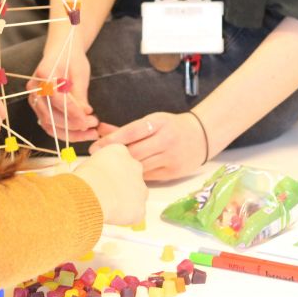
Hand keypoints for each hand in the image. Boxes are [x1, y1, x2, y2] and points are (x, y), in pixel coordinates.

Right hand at [26, 45, 98, 140]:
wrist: (61, 52)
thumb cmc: (71, 58)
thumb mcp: (80, 72)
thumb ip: (80, 94)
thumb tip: (85, 113)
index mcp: (44, 74)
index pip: (57, 99)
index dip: (73, 112)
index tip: (89, 119)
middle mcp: (34, 88)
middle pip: (50, 116)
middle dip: (73, 125)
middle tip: (93, 125)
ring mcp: (34, 99)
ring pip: (49, 125)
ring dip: (70, 133)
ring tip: (90, 132)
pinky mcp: (39, 108)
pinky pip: (49, 126)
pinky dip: (65, 132)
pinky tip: (81, 132)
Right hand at [72, 143, 147, 224]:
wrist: (92, 195)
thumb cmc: (83, 178)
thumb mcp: (82, 164)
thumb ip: (89, 167)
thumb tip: (72, 170)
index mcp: (120, 151)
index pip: (119, 158)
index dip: (109, 169)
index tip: (100, 177)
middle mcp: (135, 166)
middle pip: (130, 175)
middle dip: (121, 183)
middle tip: (105, 192)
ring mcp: (141, 188)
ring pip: (135, 194)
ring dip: (125, 199)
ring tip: (107, 206)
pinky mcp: (140, 208)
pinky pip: (135, 213)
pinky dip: (125, 216)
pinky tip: (112, 216)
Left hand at [89, 112, 206, 181]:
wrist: (202, 136)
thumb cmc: (172, 126)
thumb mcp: (153, 121)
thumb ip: (127, 128)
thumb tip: (100, 130)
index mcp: (159, 123)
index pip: (131, 132)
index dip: (111, 140)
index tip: (95, 147)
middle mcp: (166, 140)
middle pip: (134, 152)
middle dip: (114, 156)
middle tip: (97, 159)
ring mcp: (171, 158)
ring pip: (140, 166)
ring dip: (123, 167)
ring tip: (109, 167)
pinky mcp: (173, 172)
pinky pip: (148, 176)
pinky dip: (136, 175)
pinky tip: (125, 174)